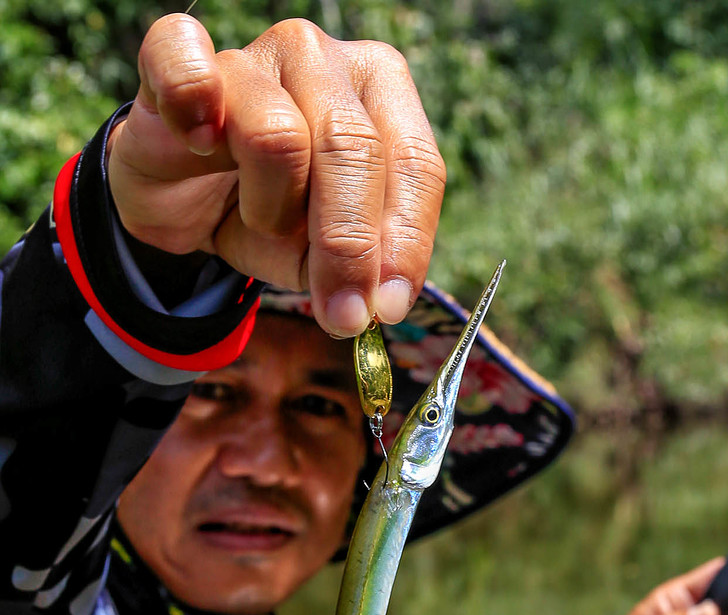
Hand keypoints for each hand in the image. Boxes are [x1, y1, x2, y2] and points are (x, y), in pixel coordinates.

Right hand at [107, 14, 444, 336]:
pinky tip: (198, 143)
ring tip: (257, 219)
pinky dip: (192, 106)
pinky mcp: (178, 54)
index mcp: (380, 93)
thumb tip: (378, 304)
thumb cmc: (263, 210)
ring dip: (269, 209)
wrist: (179, 198)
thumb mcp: (320, 252)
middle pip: (354, 148)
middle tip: (341, 314)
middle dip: (348, 247)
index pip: (414, 162)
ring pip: (280, 137)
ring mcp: (253, 51)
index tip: (388, 308)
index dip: (405, 241)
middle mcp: (323, 60)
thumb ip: (357, 267)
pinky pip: (188, 68)